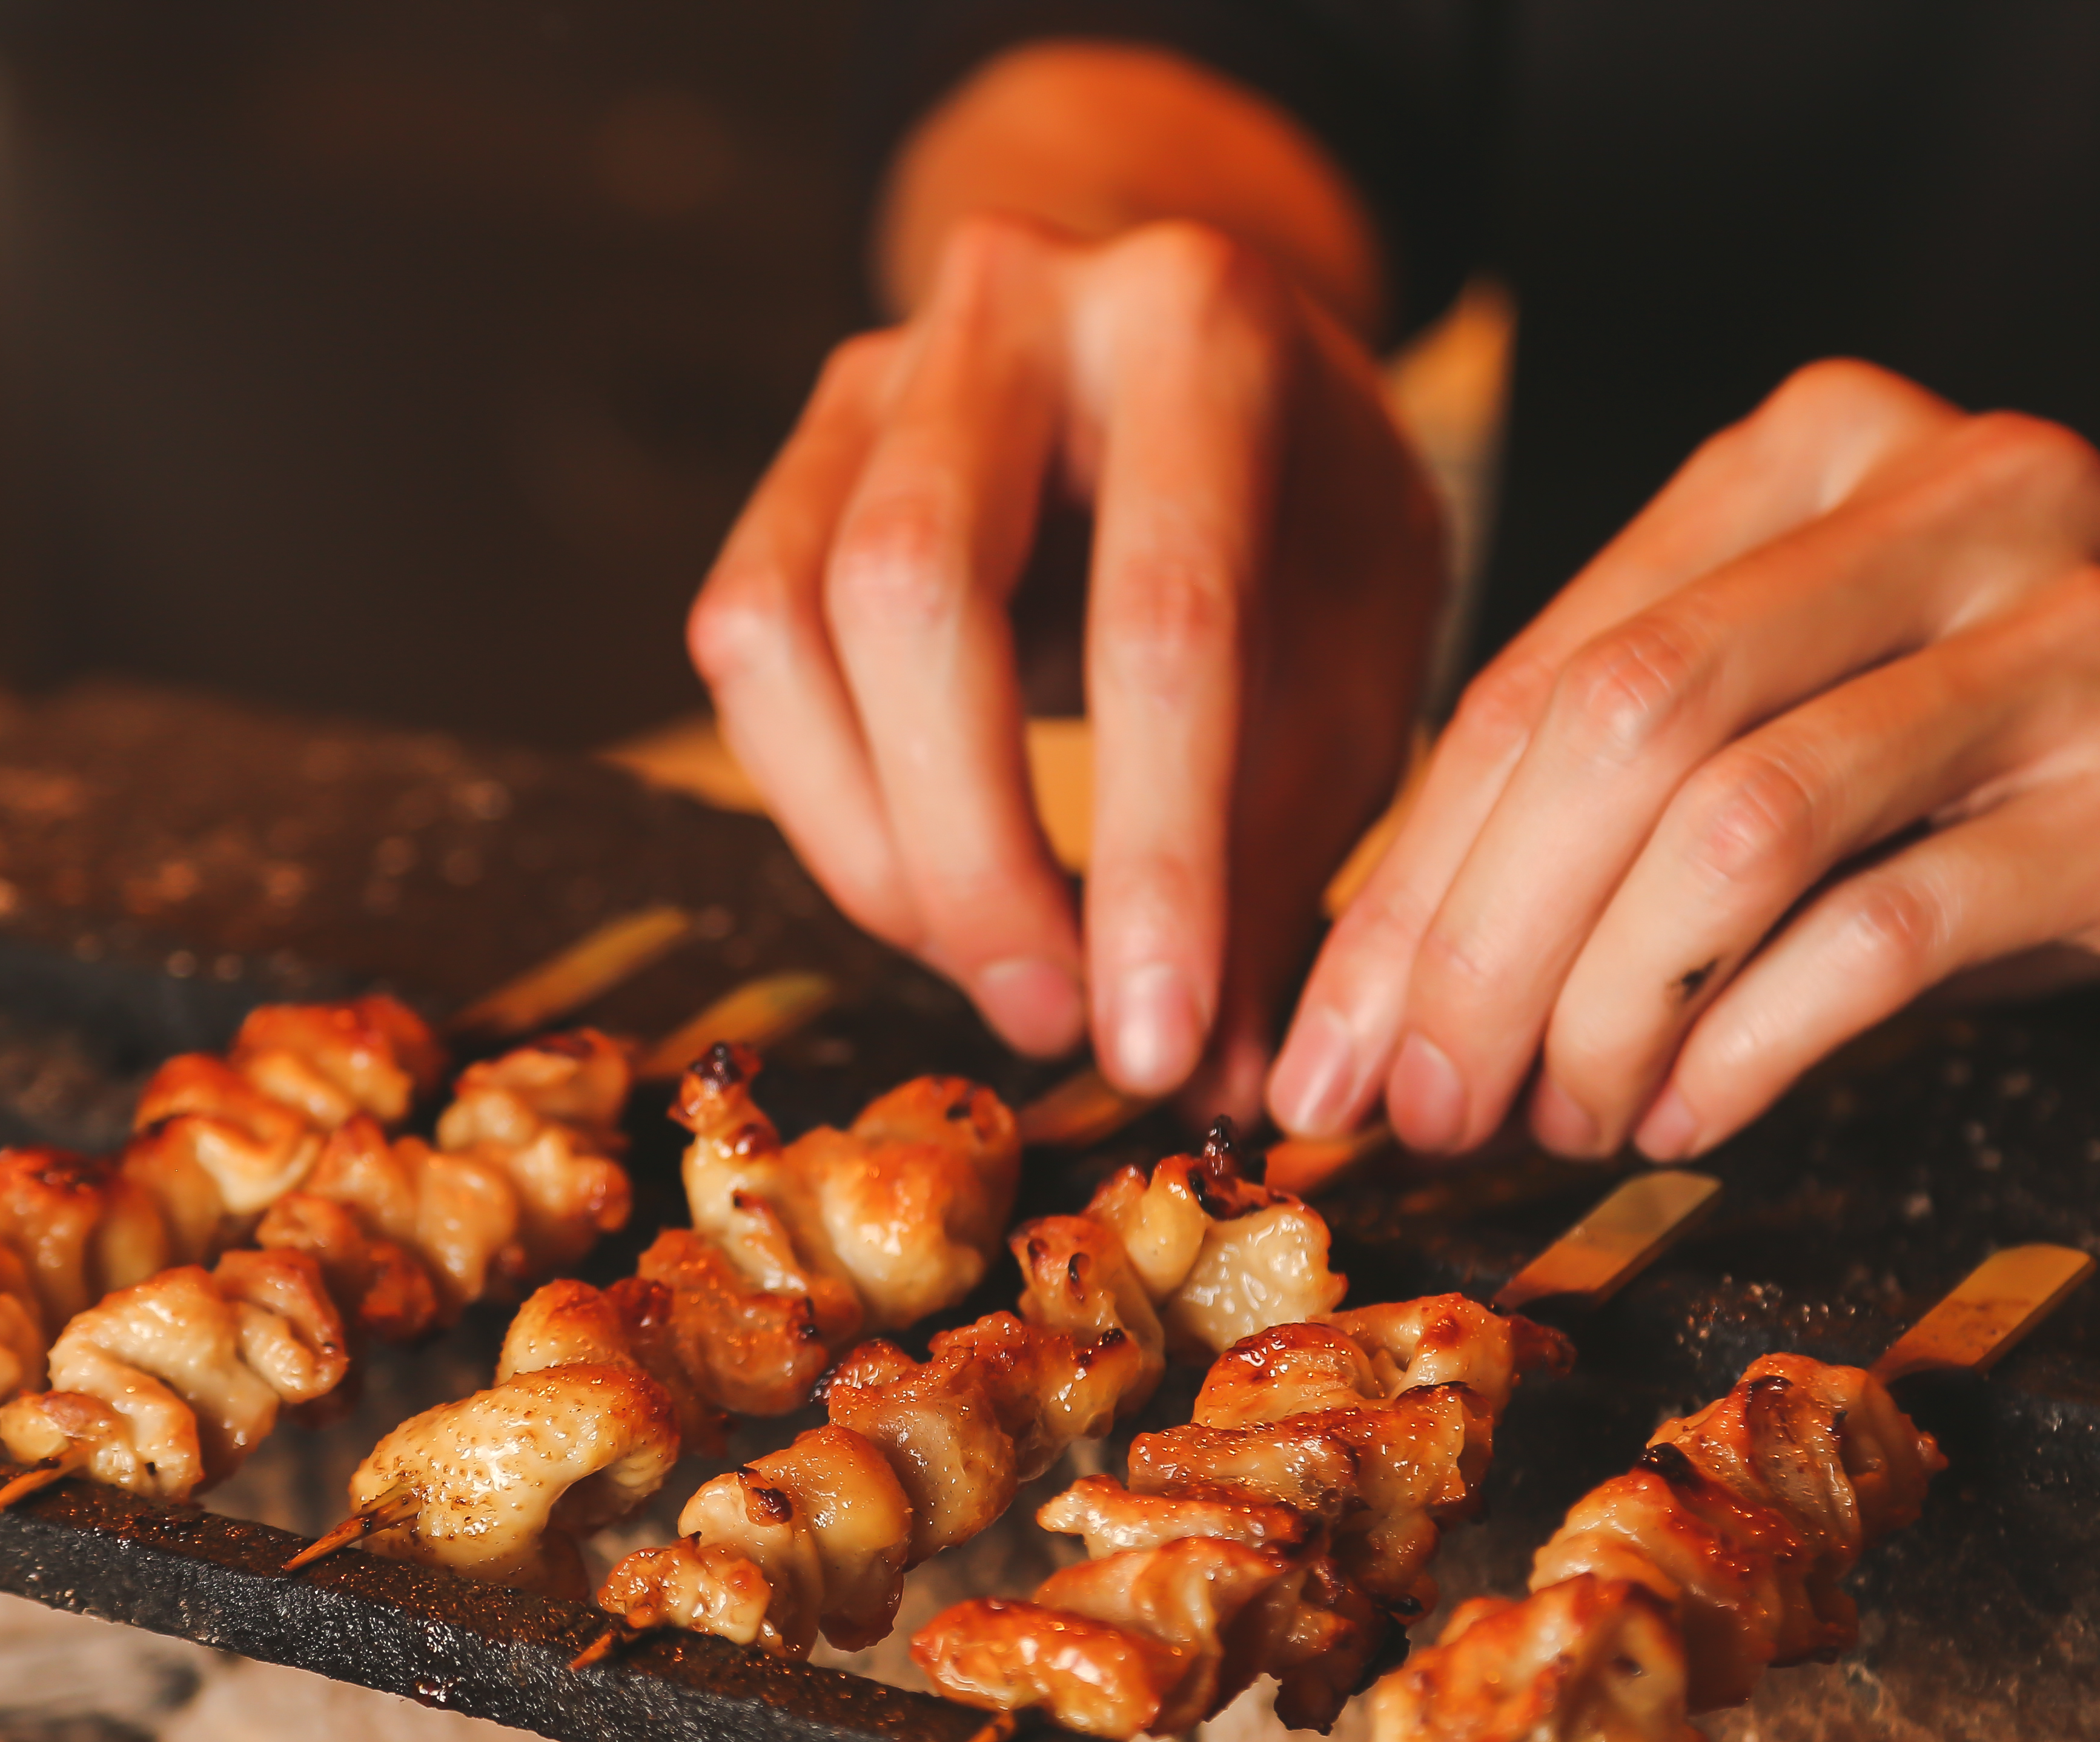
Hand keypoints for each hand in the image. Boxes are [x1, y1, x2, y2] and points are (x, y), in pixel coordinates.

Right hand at [688, 209, 1445, 1109]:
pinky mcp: (787, 463)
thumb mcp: (1353, 665)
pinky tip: (930, 889)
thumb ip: (1280, 856)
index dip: (1155, 853)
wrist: (1201, 378)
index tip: (1158, 1038)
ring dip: (882, 852)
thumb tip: (1210, 1074)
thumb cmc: (1299, 533)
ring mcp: (871, 372)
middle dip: (975, 856)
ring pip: (788, 628)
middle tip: (1058, 1020)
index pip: (1162, 613)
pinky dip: (828, 808)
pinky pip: (746, 653)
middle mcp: (1010, 309)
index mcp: (1199, 322)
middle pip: (916, 593)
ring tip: (1004, 972)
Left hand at [1270, 357, 2099, 1158]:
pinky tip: (1683, 1118)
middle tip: (1419, 1106)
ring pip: (1740, 827)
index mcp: (1819, 447)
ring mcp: (2077, 627)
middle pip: (1622, 728)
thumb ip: (1614, 794)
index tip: (1331, 1038)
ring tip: (1557, 1118)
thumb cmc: (2017, 780)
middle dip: (1479, 946)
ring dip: (1605, 1005)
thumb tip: (1381, 982)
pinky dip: (1749, 1049)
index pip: (1546, 671)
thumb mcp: (1808, 722)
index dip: (1412, 876)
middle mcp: (1955, 490)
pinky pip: (1884, 935)